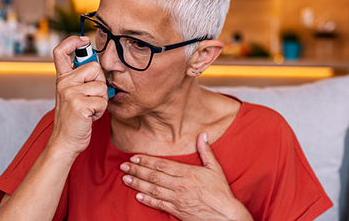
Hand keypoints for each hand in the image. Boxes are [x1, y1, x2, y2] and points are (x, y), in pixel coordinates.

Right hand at [51, 36, 108, 154]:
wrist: (65, 142)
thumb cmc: (74, 120)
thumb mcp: (72, 95)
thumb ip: (80, 80)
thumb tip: (97, 65)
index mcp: (62, 79)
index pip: (60, 51)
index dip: (72, 42)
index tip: (84, 40)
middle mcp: (63, 83)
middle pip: (95, 67)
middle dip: (100, 84)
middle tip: (91, 99)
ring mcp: (70, 93)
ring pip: (102, 86)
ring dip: (101, 100)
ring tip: (89, 109)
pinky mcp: (79, 104)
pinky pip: (103, 101)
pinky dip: (101, 111)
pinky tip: (90, 117)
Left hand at [120, 133, 253, 220]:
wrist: (225, 215)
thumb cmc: (220, 192)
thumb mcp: (215, 169)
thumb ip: (206, 151)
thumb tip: (203, 135)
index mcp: (188, 173)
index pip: (162, 164)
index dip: (146, 160)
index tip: (134, 157)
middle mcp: (180, 185)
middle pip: (154, 176)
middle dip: (137, 170)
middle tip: (123, 166)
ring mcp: (177, 199)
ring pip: (153, 190)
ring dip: (137, 183)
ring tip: (125, 179)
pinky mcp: (177, 211)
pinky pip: (159, 205)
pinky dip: (147, 200)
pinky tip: (137, 196)